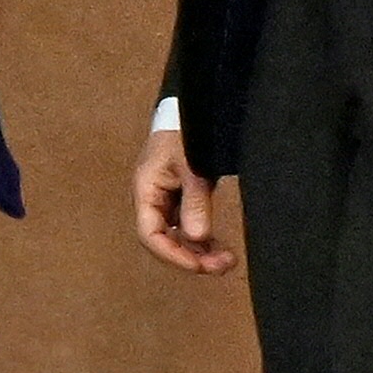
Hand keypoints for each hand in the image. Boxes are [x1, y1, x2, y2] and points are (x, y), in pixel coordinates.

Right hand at [133, 124, 233, 275]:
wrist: (193, 107)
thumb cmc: (185, 129)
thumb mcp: (192, 165)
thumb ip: (195, 201)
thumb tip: (198, 237)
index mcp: (145, 190)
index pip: (151, 235)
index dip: (173, 254)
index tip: (199, 265)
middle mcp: (152, 199)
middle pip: (165, 241)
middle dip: (192, 257)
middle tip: (223, 265)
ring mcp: (166, 200)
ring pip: (178, 237)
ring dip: (200, 251)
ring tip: (227, 260)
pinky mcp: (181, 198)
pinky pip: (188, 226)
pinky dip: (203, 238)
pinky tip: (220, 247)